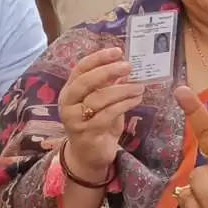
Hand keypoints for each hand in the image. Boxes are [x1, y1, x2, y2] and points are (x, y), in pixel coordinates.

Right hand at [58, 48, 144, 179]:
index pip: (80, 68)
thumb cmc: (98, 124)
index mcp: (70, 91)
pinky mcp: (86, 133)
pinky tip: (136, 100)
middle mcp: (68, 103)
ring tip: (139, 86)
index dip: (98, 58)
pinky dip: (124, 105)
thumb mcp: (103, 102)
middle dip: (108, 71)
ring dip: (122, 90)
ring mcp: (75, 119)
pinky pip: (107, 114)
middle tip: (129, 66)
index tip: (118, 51)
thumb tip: (126, 67)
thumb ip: (110, 85)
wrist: (89, 156)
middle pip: (85, 81)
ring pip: (98, 98)